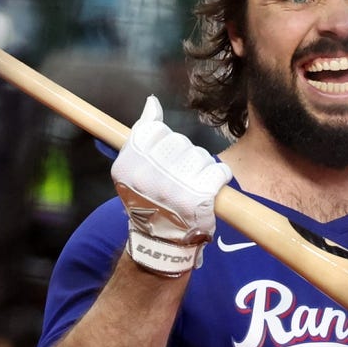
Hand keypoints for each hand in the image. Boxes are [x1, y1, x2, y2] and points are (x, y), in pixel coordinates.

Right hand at [111, 95, 232, 275]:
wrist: (161, 243)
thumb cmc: (149, 202)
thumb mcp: (132, 169)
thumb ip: (141, 134)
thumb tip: (152, 103)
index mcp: (128, 164)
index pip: (155, 130)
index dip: (165, 144)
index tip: (165, 161)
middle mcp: (148, 174)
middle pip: (179, 141)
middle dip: (184, 156)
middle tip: (179, 178)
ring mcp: (174, 186)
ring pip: (200, 155)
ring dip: (202, 168)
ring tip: (192, 186)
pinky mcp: (199, 197)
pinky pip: (219, 170)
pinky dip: (219, 177)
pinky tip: (210, 188)